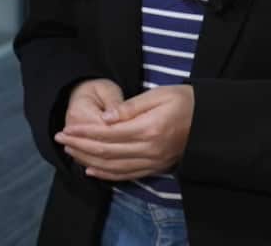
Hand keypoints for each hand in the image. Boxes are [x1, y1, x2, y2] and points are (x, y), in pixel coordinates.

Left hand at [54, 85, 193, 181]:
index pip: (108, 134)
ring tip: (70, 151)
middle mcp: (150, 150)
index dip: (84, 132)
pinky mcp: (156, 168)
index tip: (66, 129)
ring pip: (114, 166)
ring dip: (89, 160)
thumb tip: (104, 118)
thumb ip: (130, 107)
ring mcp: (154, 162)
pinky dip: (107, 174)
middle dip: (80, 146)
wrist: (211, 121)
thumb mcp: (158, 95)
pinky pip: (127, 175)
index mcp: (150, 129)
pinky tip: (91, 170)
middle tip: (60, 139)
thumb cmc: (184, 101)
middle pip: (107, 151)